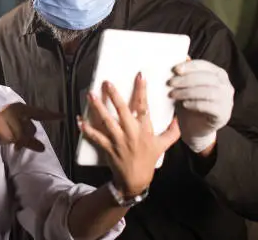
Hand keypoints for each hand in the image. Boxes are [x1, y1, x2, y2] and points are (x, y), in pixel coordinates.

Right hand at [0, 103, 63, 151]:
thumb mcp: (15, 136)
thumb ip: (28, 140)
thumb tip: (43, 148)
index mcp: (20, 109)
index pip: (39, 113)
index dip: (51, 115)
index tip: (64, 116)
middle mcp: (15, 108)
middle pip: (30, 130)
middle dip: (23, 139)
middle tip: (14, 144)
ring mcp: (6, 113)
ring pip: (20, 135)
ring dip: (13, 140)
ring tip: (3, 137)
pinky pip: (10, 136)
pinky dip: (5, 140)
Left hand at [79, 73, 180, 195]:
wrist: (134, 181)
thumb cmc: (148, 160)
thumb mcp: (163, 146)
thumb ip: (172, 132)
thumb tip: (178, 118)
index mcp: (145, 130)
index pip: (144, 107)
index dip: (142, 90)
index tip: (139, 76)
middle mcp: (132, 134)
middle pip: (123, 111)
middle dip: (114, 96)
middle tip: (106, 82)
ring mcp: (119, 141)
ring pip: (107, 122)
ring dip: (97, 108)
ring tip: (90, 95)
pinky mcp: (108, 148)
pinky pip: (95, 137)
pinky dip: (86, 129)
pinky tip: (79, 120)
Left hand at [169, 59, 233, 152]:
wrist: (194, 128)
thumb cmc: (189, 104)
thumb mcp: (185, 87)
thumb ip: (184, 73)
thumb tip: (179, 56)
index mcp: (218, 74)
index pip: (205, 65)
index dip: (190, 66)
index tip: (175, 69)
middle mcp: (226, 86)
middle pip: (206, 78)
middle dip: (186, 79)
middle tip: (170, 83)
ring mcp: (227, 101)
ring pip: (208, 91)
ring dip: (187, 92)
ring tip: (173, 94)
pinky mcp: (223, 115)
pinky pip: (210, 107)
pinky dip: (195, 104)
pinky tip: (184, 104)